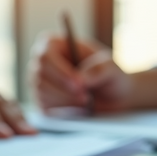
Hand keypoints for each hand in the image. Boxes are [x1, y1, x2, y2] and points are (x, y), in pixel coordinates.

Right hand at [29, 32, 156, 112]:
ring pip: (41, 93)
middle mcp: (43, 61)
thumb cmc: (115, 77)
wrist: (118, 96)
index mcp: (54, 44)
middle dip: (62, 89)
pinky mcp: (44, 102)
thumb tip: (82, 79)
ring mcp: (40, 82)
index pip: (45, 54)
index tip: (80, 84)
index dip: (60, 71)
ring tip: (85, 103)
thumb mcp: (112, 69)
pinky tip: (78, 109)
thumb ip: (99, 70)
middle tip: (84, 99)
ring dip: (64, 102)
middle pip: (39, 74)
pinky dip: (62, 111)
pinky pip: (44, 108)